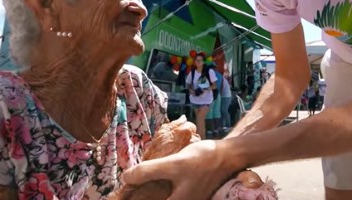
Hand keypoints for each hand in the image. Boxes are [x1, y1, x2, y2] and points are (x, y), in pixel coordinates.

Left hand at [122, 140, 239, 199]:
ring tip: (137, 185)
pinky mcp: (190, 193)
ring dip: (150, 193)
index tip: (123, 195)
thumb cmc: (203, 160)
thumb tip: (125, 178)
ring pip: (164, 198)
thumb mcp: (174, 164)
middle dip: (142, 195)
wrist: (228, 155)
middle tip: (127, 189)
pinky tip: (154, 179)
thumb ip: (148, 171)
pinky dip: (160, 191)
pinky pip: (170, 196)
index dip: (135, 199)